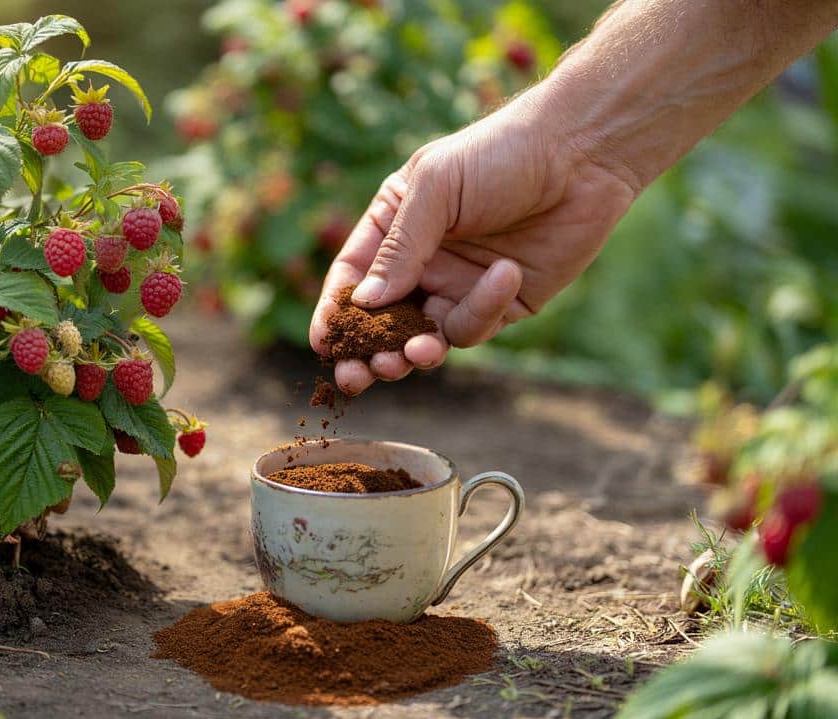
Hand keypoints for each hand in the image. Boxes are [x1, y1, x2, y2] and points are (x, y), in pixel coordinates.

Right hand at [309, 96, 637, 394]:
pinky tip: (504, 275)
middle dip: (366, 351)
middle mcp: (421, 261)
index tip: (324, 344)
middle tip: (356, 377)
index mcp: (393, 226)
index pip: (352, 276)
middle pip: (381, 320)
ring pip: (422, 336)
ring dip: (414, 351)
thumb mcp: (438, 189)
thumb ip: (400, 247)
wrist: (583, 153)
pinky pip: (474, 326)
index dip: (335, 312)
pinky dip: (483, 310)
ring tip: (413, 354)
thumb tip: (364, 303)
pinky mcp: (500, 305)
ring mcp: (458, 285)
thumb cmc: (501, 153)